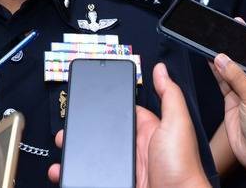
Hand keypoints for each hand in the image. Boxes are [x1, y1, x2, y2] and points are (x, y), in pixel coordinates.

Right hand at [48, 64, 209, 187]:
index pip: (122, 113)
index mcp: (148, 131)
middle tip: (66, 128)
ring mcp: (126, 169)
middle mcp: (136, 149)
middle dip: (83, 131)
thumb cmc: (183, 168)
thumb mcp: (177, 124)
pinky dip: (75, 173)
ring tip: (62, 147)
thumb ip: (169, 95)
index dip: (105, 106)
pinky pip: (91, 176)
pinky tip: (65, 170)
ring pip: (94, 157)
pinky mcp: (117, 183)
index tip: (86, 99)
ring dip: (76, 153)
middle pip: (103, 135)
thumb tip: (161, 69)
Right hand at [211, 22, 245, 175]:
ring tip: (217, 40)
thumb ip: (237, 76)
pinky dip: (215, 70)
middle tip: (236, 28)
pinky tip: (209, 59)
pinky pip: (222, 79)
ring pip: (234, 68)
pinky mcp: (233, 98)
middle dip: (244, 46)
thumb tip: (222, 59)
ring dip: (225, 56)